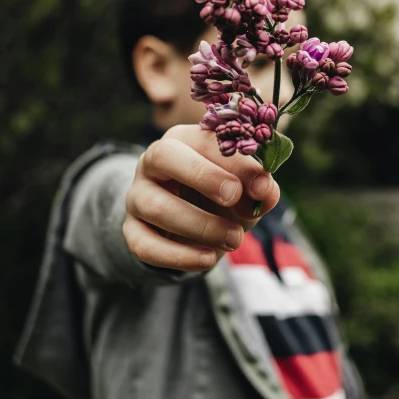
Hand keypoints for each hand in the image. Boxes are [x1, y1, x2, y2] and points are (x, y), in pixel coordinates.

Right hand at [123, 124, 279, 271]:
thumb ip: (257, 186)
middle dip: (202, 175)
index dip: (234, 161)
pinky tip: (207, 259)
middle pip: (164, 155)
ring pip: (157, 206)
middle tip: (233, 197)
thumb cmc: (219, 196)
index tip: (262, 185)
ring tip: (234, 239)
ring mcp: (137, 196)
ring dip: (201, 225)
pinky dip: (179, 256)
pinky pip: (146, 245)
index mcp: (183, 140)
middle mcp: (152, 162)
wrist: (189, 226)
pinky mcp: (131, 230)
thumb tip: (266, 191)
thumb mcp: (244, 189)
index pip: (203, 139)